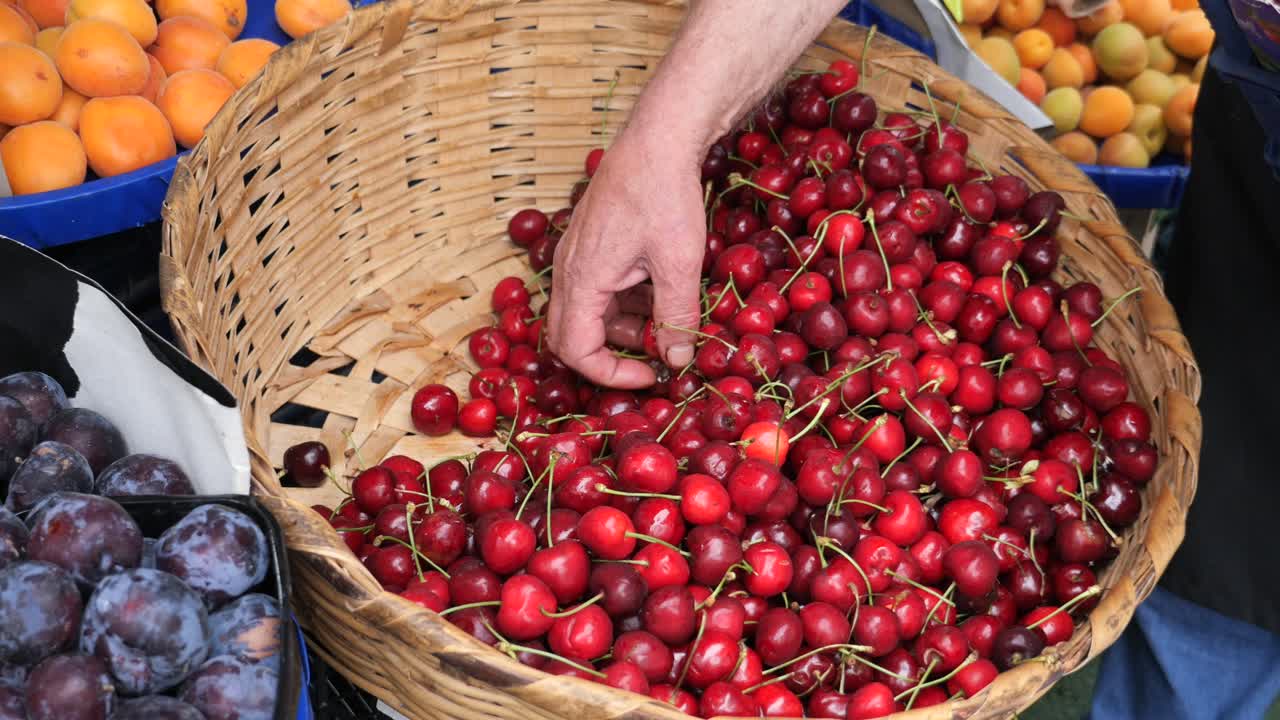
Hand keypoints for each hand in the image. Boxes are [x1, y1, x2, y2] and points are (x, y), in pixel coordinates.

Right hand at [547, 127, 706, 388]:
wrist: (658, 137)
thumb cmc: (665, 195)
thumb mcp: (679, 263)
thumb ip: (676, 317)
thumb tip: (678, 362)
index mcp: (582, 279)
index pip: (576, 351)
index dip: (612, 374)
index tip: (652, 375)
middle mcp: (568, 269)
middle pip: (573, 336)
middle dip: (615, 354)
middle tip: (659, 354)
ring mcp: (576, 254)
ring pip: (589, 312)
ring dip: (626, 327)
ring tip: (671, 319)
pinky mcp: (590, 242)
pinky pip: (598, 287)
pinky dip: (627, 301)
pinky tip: (661, 289)